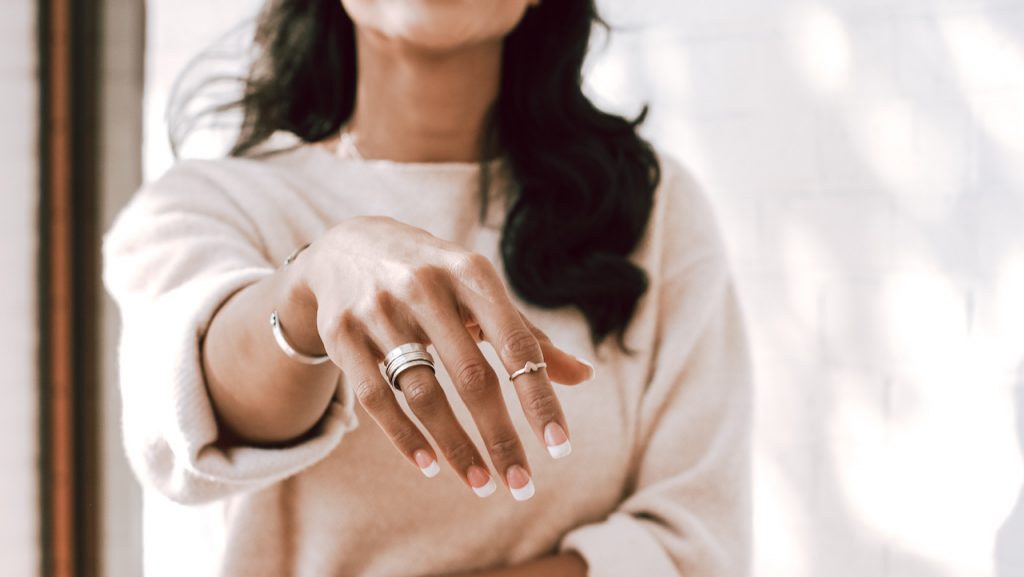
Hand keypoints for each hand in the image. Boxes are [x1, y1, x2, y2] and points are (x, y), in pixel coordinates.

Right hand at [288, 215, 594, 497]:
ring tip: (480, 483)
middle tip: (521, 485)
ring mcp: (378, 308)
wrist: (348, 247)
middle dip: (500, 438)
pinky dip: (404, 437)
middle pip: (472, 377)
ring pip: (422, 394)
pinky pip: (375, 397)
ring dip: (455, 447)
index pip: (517, 344)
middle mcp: (425, 285)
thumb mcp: (480, 293)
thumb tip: (584, 376)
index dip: (539, 398)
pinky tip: (430, 465)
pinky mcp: (340, 331)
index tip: (559, 447)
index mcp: (471, 272)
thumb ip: (526, 335)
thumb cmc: (435, 279)